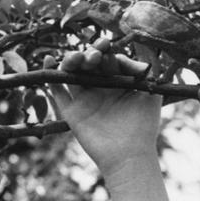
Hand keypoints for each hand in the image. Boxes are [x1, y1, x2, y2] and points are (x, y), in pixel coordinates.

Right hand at [50, 37, 161, 172]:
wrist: (129, 156)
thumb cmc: (144, 126)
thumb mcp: (151, 95)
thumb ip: (143, 72)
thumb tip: (136, 55)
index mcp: (118, 82)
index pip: (107, 59)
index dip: (104, 50)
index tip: (105, 44)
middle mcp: (100, 88)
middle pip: (88, 63)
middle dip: (88, 55)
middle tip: (93, 57)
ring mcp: (85, 99)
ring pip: (72, 73)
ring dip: (70, 61)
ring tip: (74, 58)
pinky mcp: (72, 112)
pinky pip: (58, 91)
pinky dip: (50, 75)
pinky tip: (49, 61)